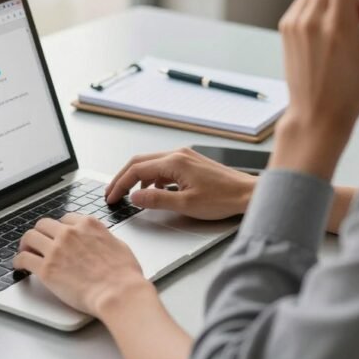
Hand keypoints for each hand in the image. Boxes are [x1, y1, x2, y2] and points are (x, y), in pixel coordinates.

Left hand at [13, 214, 151, 316]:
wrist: (118, 293)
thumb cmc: (124, 274)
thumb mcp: (118, 244)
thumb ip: (103, 238)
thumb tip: (99, 240)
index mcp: (87, 225)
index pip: (65, 219)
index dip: (59, 229)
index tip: (57, 236)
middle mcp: (69, 233)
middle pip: (44, 224)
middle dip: (40, 233)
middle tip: (37, 242)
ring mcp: (56, 249)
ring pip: (30, 237)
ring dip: (26, 244)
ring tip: (25, 252)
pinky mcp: (46, 269)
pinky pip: (24, 258)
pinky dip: (19, 261)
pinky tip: (20, 266)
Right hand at [104, 147, 256, 219]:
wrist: (247, 193)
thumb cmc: (223, 198)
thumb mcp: (186, 204)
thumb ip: (156, 200)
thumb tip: (134, 198)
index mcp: (175, 162)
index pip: (137, 169)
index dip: (120, 184)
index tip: (111, 197)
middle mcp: (178, 154)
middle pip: (140, 162)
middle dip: (123, 178)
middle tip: (112, 193)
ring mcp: (184, 157)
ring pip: (151, 164)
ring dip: (137, 178)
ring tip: (128, 195)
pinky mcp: (190, 163)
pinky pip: (163, 168)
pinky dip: (152, 178)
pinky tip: (153, 192)